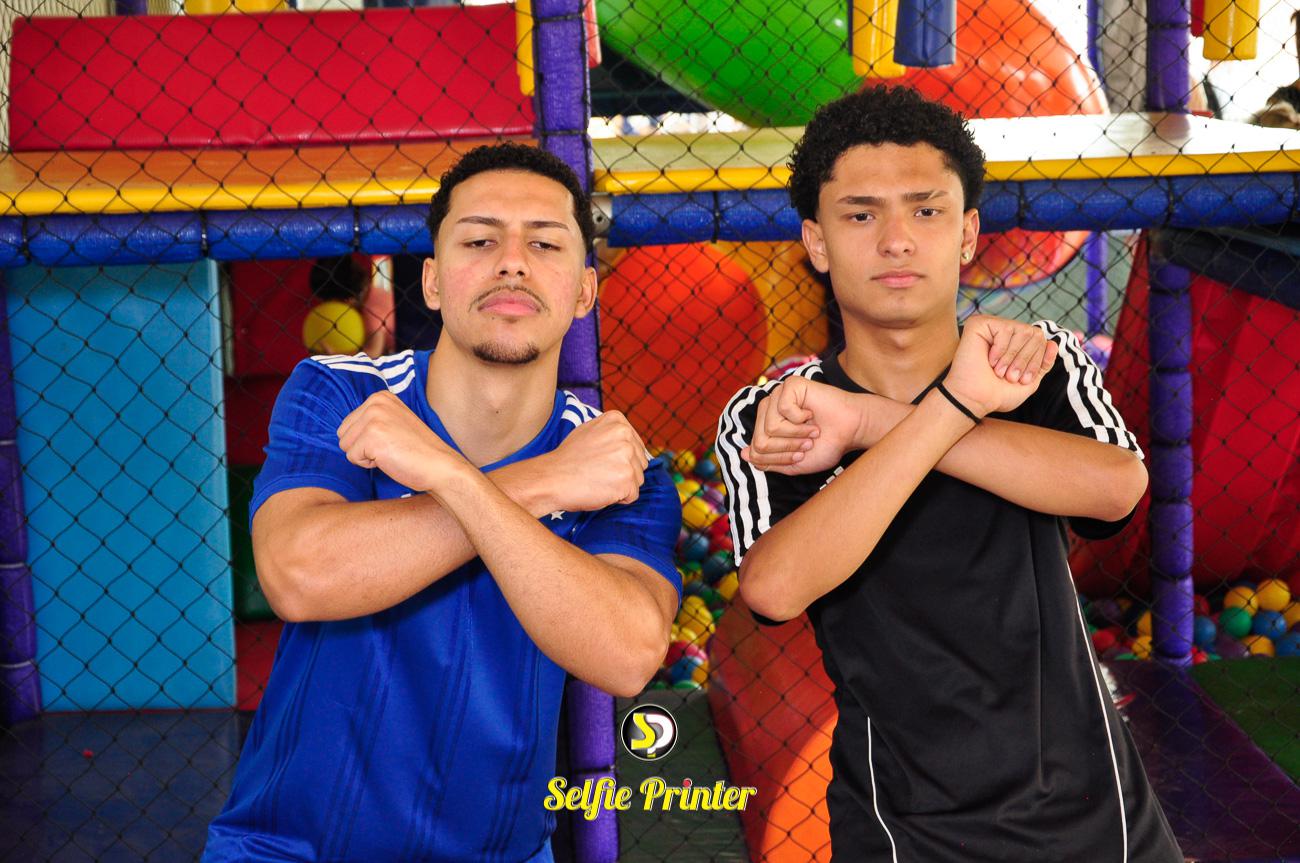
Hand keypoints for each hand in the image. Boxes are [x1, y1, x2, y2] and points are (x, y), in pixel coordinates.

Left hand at [336, 390, 466, 490]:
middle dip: (362, 447)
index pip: (348, 423)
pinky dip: (369, 464)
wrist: (439, 465)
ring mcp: (374, 418)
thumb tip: (342, 431)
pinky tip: (390, 459)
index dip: (366, 439)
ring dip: (364, 455)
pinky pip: (352, 458)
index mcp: (380, 396)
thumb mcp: (393, 422)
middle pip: (343, 433)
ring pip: (345, 445)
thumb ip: (371, 419)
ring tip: (390, 452)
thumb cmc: (417, 449)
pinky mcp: (372, 436)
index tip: (391, 439)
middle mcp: (375, 402)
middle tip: (390, 448)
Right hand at [534, 411, 648, 510]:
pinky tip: (599, 489)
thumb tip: (632, 443)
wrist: (551, 478)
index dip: (618, 459)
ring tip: (597, 480)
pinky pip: (632, 495)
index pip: (636, 446)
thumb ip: (613, 434)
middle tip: (597, 472)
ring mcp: (627, 457)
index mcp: (617, 421)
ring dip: (621, 486)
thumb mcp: (590, 432)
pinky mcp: (627, 479)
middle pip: (640, 463)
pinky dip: (618, 499)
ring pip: (637, 480)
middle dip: (623, 472)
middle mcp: (625, 435)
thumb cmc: (568, 459)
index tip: (599, 460)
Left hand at [741, 376, 865, 474]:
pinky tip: (811, 413)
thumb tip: (744, 455)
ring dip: (797, 434)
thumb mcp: (793, 463)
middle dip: (788, 447)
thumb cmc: (825, 445)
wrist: (851, 431)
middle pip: (761, 441)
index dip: (780, 458)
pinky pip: (783, 409)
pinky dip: (801, 418)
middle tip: (807, 443)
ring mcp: (778, 396)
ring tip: (812, 429)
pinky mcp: (790, 385)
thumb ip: (768, 461)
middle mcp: (768, 409)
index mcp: (766, 426)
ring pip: (771, 427)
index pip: (756, 450)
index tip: (800, 456)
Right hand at [945, 316, 1057, 416]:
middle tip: (1010, 377)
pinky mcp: (978, 323)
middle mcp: (1004, 332)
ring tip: (999, 371)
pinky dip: (1001, 349)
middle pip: (1034, 333)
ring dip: (1012, 356)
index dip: (1037, 360)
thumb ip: (1043, 363)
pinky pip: (1005, 328)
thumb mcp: (1029, 381)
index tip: (1023, 380)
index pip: (1041, 340)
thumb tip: (1053, 343)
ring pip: (1022, 330)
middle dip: (1026, 359)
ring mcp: (992, 326)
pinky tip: (989, 360)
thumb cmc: (998, 394)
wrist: (975, 400)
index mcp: (1015, 344)